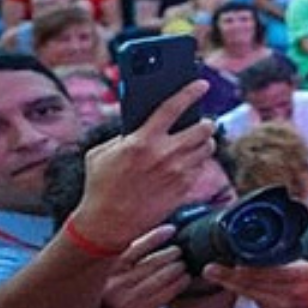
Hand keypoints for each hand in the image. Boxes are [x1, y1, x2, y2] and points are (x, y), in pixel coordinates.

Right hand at [69, 81, 217, 252]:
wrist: (107, 223)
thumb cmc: (100, 186)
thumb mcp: (101, 153)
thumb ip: (123, 136)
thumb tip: (140, 126)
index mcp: (142, 141)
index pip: (173, 107)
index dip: (190, 92)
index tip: (201, 84)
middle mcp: (165, 154)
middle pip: (203, 128)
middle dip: (205, 122)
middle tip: (202, 122)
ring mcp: (178, 172)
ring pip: (208, 148)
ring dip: (205, 142)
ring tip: (196, 142)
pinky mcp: (184, 188)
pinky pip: (202, 167)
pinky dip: (198, 162)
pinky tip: (188, 162)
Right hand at [95, 226, 187, 307]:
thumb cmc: (117, 298)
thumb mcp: (116, 277)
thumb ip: (130, 260)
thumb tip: (160, 236)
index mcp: (109, 270)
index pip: (133, 249)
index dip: (154, 237)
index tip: (171, 229)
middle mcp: (116, 283)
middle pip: (150, 262)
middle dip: (170, 253)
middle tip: (181, 249)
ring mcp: (128, 298)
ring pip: (160, 276)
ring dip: (177, 267)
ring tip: (184, 263)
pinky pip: (166, 293)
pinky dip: (179, 283)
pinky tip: (185, 279)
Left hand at [202, 260, 307, 307]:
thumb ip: (287, 263)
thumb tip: (261, 257)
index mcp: (298, 277)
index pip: (265, 271)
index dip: (245, 267)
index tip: (230, 261)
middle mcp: (287, 294)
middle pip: (252, 285)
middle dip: (228, 277)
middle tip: (210, 269)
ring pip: (249, 296)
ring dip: (232, 286)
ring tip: (215, 275)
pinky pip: (254, 305)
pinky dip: (242, 296)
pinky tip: (232, 289)